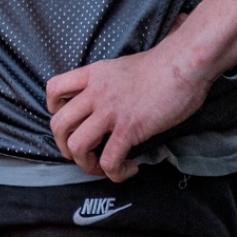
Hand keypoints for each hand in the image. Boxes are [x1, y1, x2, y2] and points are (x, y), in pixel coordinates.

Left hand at [46, 45, 211, 181]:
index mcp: (93, 75)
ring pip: (76, 146)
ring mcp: (110, 111)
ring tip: (104, 167)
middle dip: (66, 147)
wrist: (183, 63)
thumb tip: (110, 105)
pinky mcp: (129, 128)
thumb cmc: (162, 66)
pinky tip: (130, 167)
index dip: (55, 111)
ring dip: (86, 165)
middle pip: (58, 125)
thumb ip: (109, 84)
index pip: (54, 89)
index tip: (72, 122)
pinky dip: (115, 172)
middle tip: (85, 154)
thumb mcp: (122, 67)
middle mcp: (95, 93)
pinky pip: (109, 160)